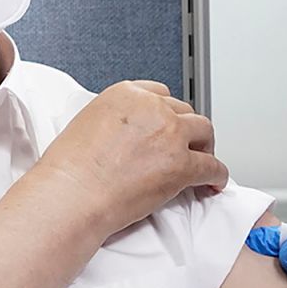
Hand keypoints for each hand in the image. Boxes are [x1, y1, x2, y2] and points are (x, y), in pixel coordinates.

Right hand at [36, 80, 227, 236]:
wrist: (73, 194)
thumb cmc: (71, 169)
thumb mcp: (87, 122)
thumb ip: (115, 120)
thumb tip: (126, 135)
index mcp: (127, 94)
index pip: (160, 93)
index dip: (167, 112)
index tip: (169, 124)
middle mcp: (152, 108)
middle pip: (184, 112)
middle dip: (186, 129)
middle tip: (186, 146)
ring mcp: (170, 134)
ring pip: (204, 132)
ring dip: (205, 146)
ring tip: (203, 160)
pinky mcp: (182, 165)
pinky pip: (212, 167)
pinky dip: (216, 176)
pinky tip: (213, 183)